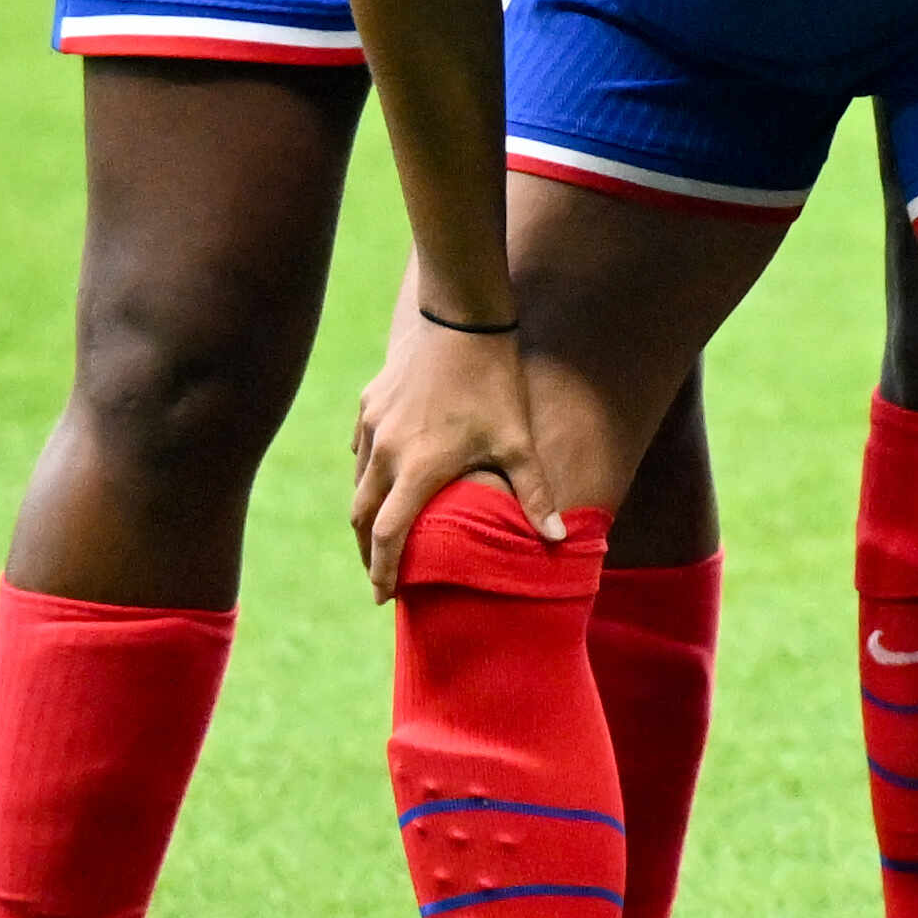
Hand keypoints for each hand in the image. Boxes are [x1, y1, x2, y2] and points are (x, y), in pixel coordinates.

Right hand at [349, 317, 548, 597]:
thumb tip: (560, 541)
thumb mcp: (518, 441)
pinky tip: (381, 481)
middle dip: (368, 552)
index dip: (383, 571)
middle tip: (379, 577)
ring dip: (366, 513)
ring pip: (357, 482)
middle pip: (362, 517)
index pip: (388, 535)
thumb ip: (535, 494)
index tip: (384, 597)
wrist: (461, 320)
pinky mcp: (369, 404)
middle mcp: (385, 452)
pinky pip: (360, 449)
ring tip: (380, 536)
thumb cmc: (494, 384)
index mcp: (418, 469)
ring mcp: (372, 426)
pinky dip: (367, 473)